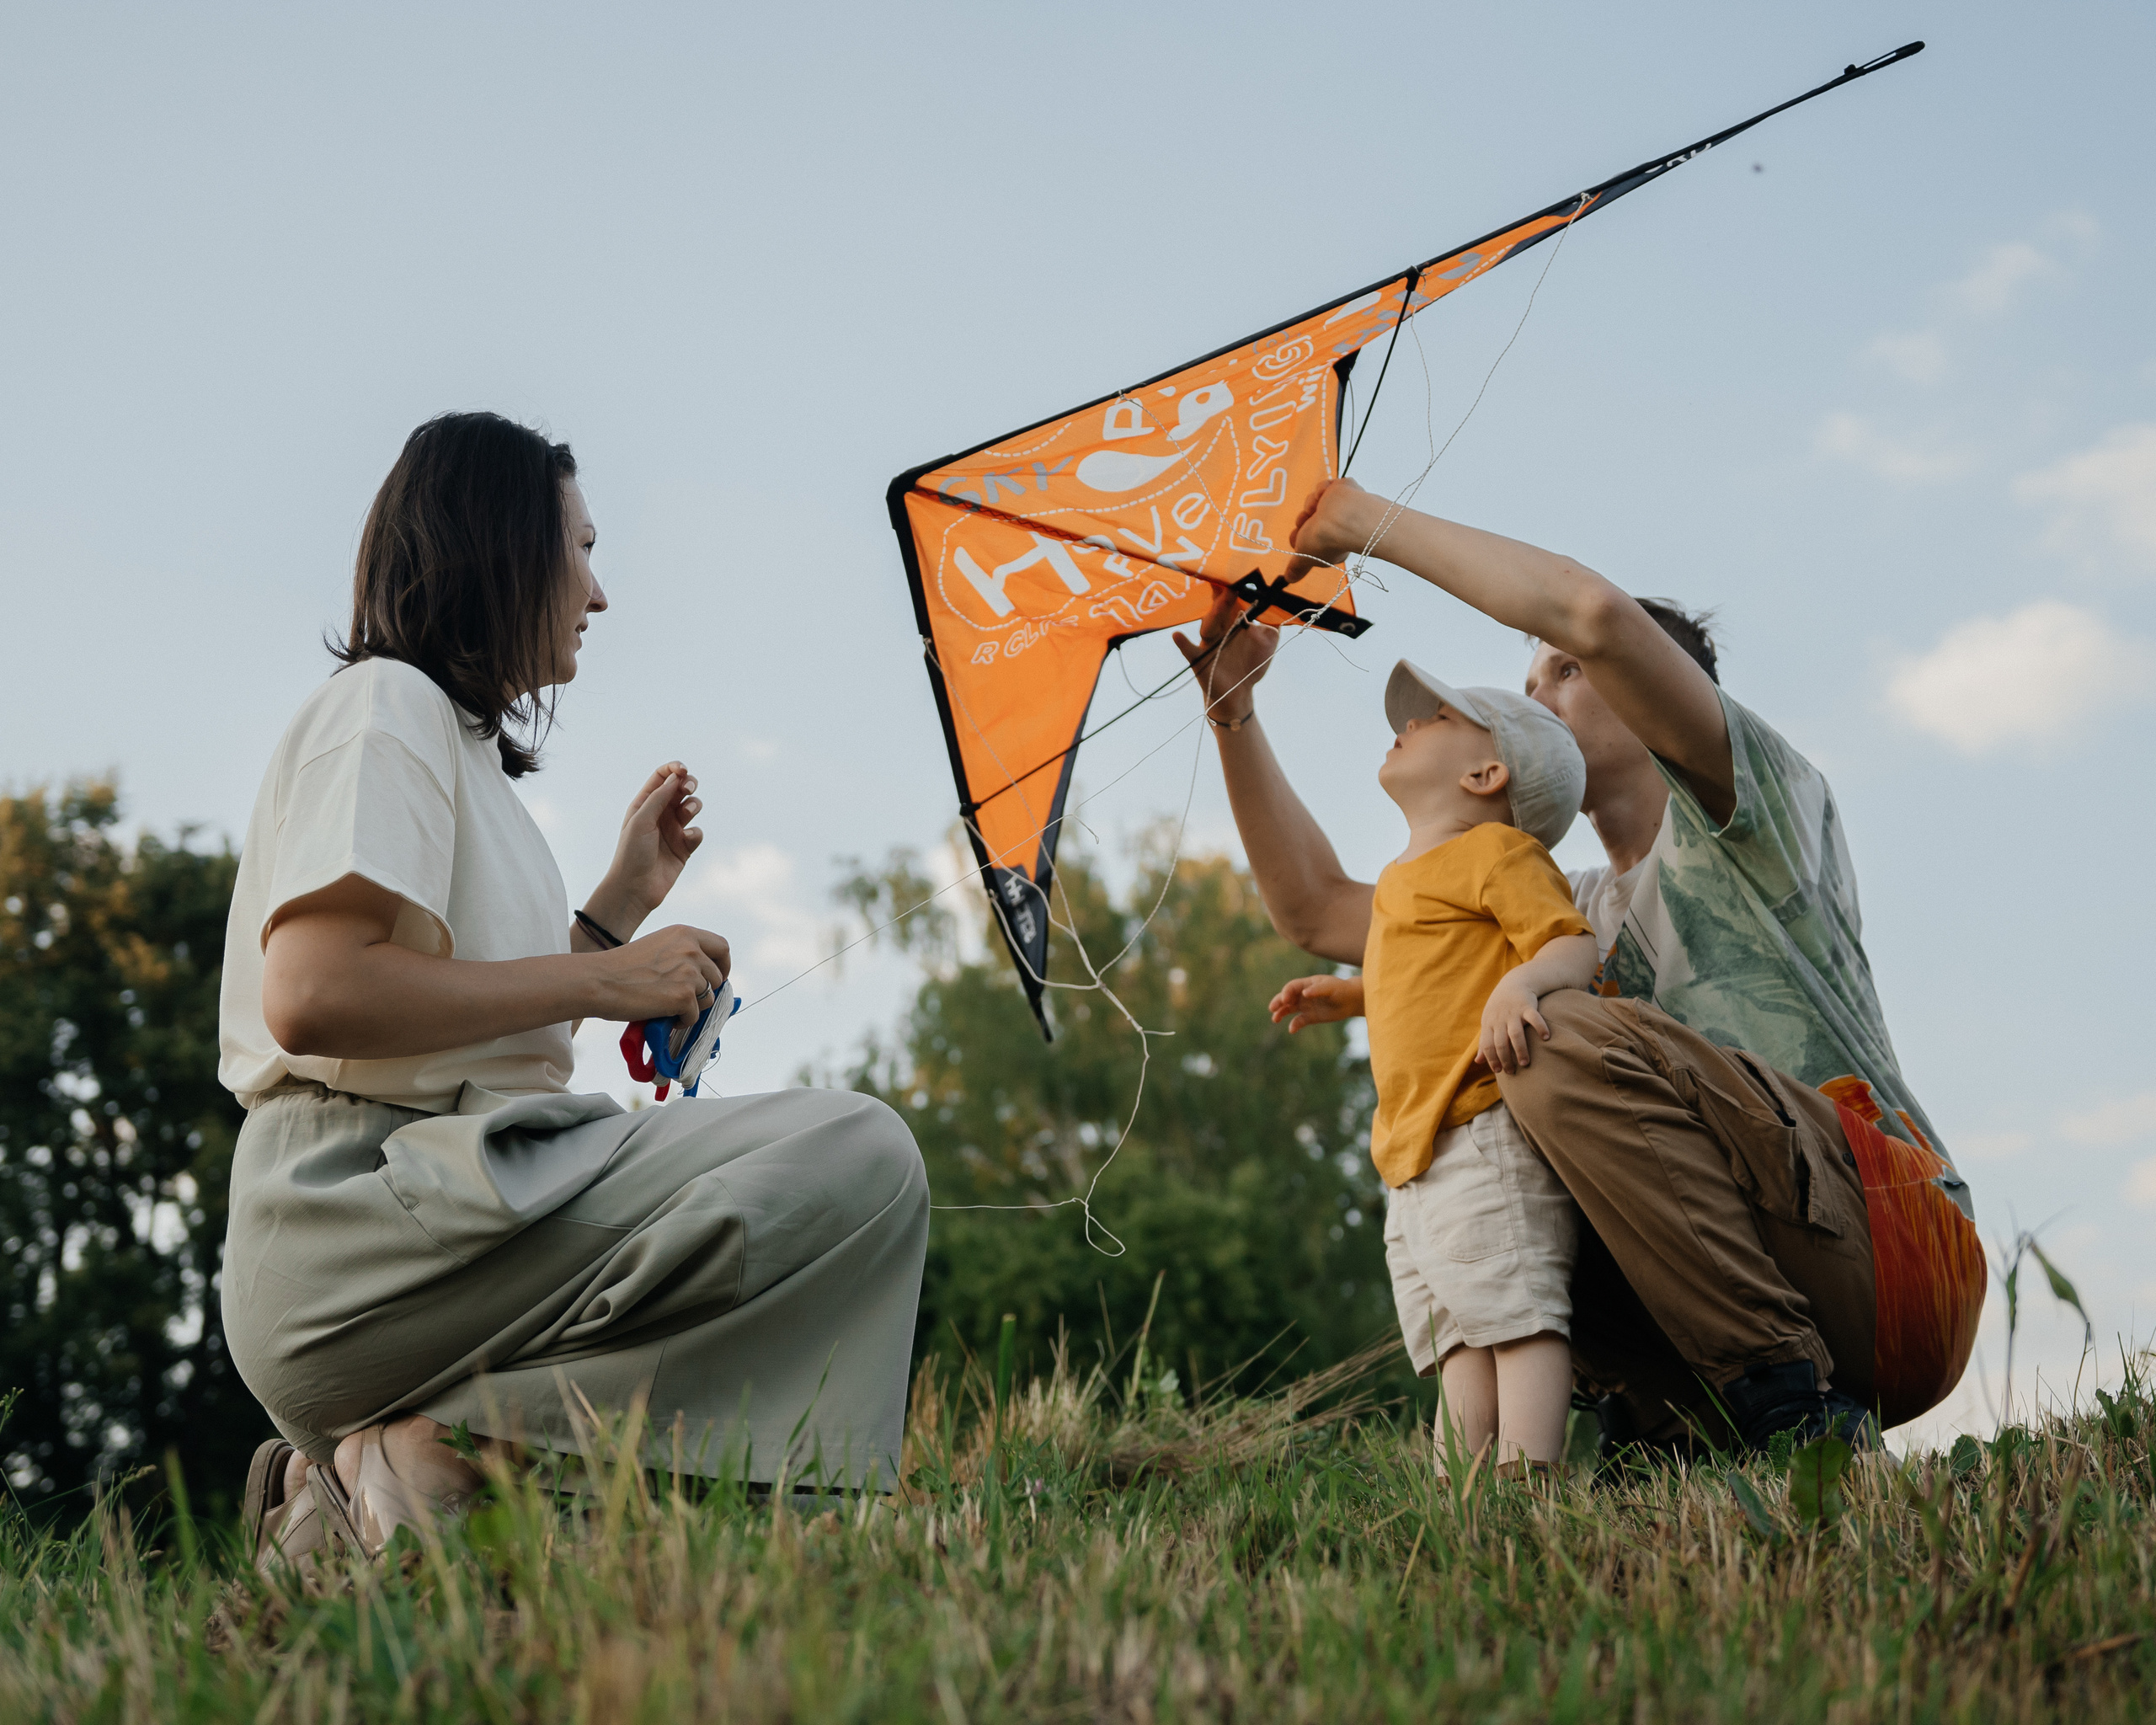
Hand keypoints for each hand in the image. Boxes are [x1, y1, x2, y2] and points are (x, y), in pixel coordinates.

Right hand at [595, 924, 731, 1035]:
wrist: (599, 981)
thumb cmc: (620, 968)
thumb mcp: (657, 947)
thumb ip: (681, 955)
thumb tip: (701, 977)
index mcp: (684, 933)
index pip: (721, 946)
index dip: (723, 965)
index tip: (718, 977)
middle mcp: (691, 949)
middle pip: (717, 976)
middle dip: (705, 991)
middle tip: (688, 1001)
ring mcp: (690, 973)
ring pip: (708, 998)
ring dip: (692, 1007)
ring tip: (669, 1008)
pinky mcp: (684, 996)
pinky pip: (694, 1016)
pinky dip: (681, 1021)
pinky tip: (663, 1016)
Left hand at [600, 762, 704, 925]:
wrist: (635, 888)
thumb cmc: (631, 853)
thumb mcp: (641, 820)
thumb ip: (659, 797)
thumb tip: (676, 777)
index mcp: (644, 804)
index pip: (662, 777)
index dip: (674, 769)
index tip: (684, 770)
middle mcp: (660, 814)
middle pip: (681, 788)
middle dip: (688, 784)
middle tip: (688, 789)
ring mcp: (673, 830)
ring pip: (692, 807)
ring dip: (693, 806)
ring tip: (687, 814)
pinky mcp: (684, 848)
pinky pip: (697, 832)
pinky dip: (695, 833)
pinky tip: (686, 841)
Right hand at [1172, 589, 1279, 725]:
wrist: (1240, 692)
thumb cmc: (1252, 664)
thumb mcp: (1268, 642)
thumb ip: (1274, 624)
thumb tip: (1280, 605)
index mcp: (1234, 621)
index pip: (1232, 600)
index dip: (1234, 587)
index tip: (1237, 572)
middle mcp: (1219, 628)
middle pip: (1219, 609)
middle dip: (1224, 598)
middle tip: (1231, 586)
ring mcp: (1208, 643)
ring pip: (1207, 626)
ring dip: (1213, 615)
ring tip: (1219, 605)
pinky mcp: (1199, 659)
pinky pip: (1189, 650)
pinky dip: (1183, 643)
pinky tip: (1178, 636)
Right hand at [1268, 973, 1364, 1033]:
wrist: (1352, 1000)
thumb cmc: (1341, 989)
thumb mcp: (1330, 987)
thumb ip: (1317, 989)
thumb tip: (1304, 993)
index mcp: (1307, 984)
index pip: (1292, 987)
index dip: (1286, 992)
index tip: (1285, 1000)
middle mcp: (1304, 994)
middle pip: (1287, 997)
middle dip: (1278, 1002)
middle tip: (1272, 1008)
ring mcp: (1306, 1005)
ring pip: (1289, 1009)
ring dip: (1281, 1013)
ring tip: (1275, 1019)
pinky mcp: (1311, 1016)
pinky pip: (1299, 1020)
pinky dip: (1294, 1024)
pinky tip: (1292, 1029)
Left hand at [1290, 477, 1379, 567]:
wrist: (1343, 515)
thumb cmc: (1325, 539)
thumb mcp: (1303, 557)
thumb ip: (1296, 567)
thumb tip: (1289, 579)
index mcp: (1330, 545)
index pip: (1309, 539)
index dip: (1299, 538)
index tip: (1296, 538)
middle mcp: (1336, 527)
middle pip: (1309, 519)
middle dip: (1304, 520)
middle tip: (1308, 521)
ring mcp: (1340, 507)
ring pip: (1314, 502)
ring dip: (1312, 504)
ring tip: (1320, 507)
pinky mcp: (1344, 490)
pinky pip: (1325, 487)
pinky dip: (1323, 491)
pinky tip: (1326, 497)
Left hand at [1477, 972, 1551, 1074]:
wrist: (1514, 983)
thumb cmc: (1499, 1008)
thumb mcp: (1488, 1023)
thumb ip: (1484, 1042)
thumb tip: (1478, 1061)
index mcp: (1489, 1024)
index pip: (1487, 1045)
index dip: (1491, 1059)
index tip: (1499, 1071)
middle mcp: (1500, 1019)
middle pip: (1501, 1043)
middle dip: (1505, 1059)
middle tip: (1512, 1071)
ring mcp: (1513, 1012)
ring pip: (1515, 1034)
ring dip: (1520, 1050)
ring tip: (1525, 1063)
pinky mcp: (1527, 1006)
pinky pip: (1534, 1018)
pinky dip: (1540, 1027)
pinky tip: (1546, 1038)